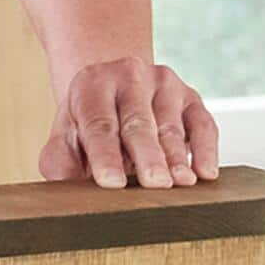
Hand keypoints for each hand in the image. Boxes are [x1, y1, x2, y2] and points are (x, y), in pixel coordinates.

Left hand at [40, 57, 219, 188]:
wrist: (114, 90)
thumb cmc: (88, 123)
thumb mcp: (65, 137)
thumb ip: (59, 161)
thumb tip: (64, 188)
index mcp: (92, 85)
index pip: (98, 124)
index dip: (105, 155)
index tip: (112, 182)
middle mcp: (129, 76)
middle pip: (138, 123)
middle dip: (147, 156)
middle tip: (155, 184)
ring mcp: (163, 84)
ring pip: (171, 126)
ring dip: (177, 158)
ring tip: (180, 184)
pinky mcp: (191, 96)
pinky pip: (202, 124)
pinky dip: (205, 149)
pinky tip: (205, 172)